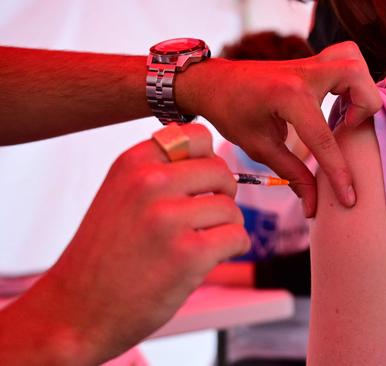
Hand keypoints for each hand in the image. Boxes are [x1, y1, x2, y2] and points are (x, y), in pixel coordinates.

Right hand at [0, 124, 248, 363]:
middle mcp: (149, 183)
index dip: (208, 160)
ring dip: (225, 228)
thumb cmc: (106, 254)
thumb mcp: (120, 194)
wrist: (77, 310)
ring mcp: (168, 218)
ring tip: (200, 244)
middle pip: (220, 171)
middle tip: (204, 220)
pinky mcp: (188, 253)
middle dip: (221, 196)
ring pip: (231, 208)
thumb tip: (213, 155)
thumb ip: (160, 170)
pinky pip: (237, 237)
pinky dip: (232, 249)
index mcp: (133, 162)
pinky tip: (209, 260)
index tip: (200, 184)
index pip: (197, 136)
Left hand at [177, 41, 381, 216]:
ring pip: (354, 62)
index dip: (339, 174)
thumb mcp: (259, 148)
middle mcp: (303, 74)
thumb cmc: (231, 113)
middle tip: (347, 129)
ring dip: (361, 90)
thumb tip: (312, 205)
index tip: (349, 197)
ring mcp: (308, 63)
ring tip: (347, 115)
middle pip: (355, 77)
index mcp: (287, 96)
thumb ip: (292, 174)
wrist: (214, 83)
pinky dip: (352, 80)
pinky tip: (341, 102)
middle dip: (364, 108)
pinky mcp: (310, 63)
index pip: (324, 139)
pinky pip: (345, 59)